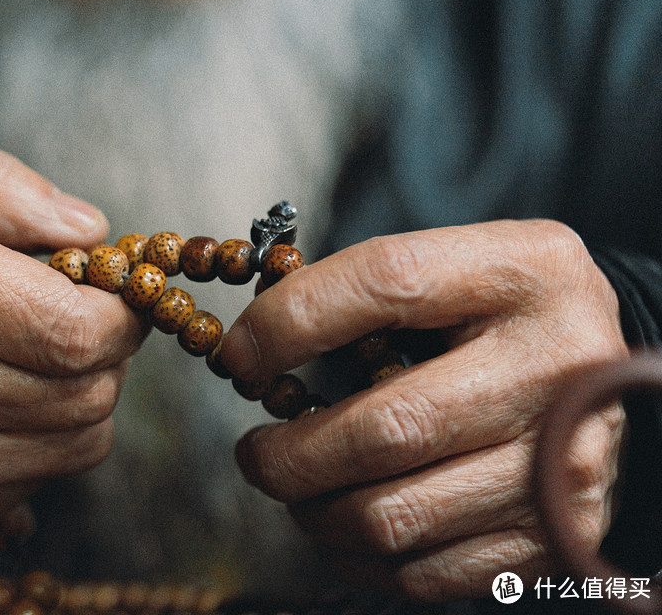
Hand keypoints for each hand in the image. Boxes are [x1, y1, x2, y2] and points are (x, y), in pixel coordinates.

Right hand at [0, 119, 143, 543]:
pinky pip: (40, 479)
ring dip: (73, 393)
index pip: (75, 329)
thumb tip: (87, 228)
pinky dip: (37, 438)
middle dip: (99, 348)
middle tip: (60, 314)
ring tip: (16, 354)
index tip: (100, 287)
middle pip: (89, 390)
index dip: (116, 307)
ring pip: (79, 440)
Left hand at [221, 220, 628, 600]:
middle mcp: (557, 367)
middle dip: (288, 453)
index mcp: (523, 272)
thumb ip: (365, 292)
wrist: (605, 373)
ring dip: (314, 510)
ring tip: (297, 487)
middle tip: (256, 452)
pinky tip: (342, 524)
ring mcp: (562, 463)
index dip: (291, 321)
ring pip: (394, 516)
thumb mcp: (454, 268)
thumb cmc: (500, 313)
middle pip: (387, 429)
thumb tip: (251, 351)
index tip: (238, 357)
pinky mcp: (556, 534)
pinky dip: (359, 557)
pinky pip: (426, 573)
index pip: (386, 282)